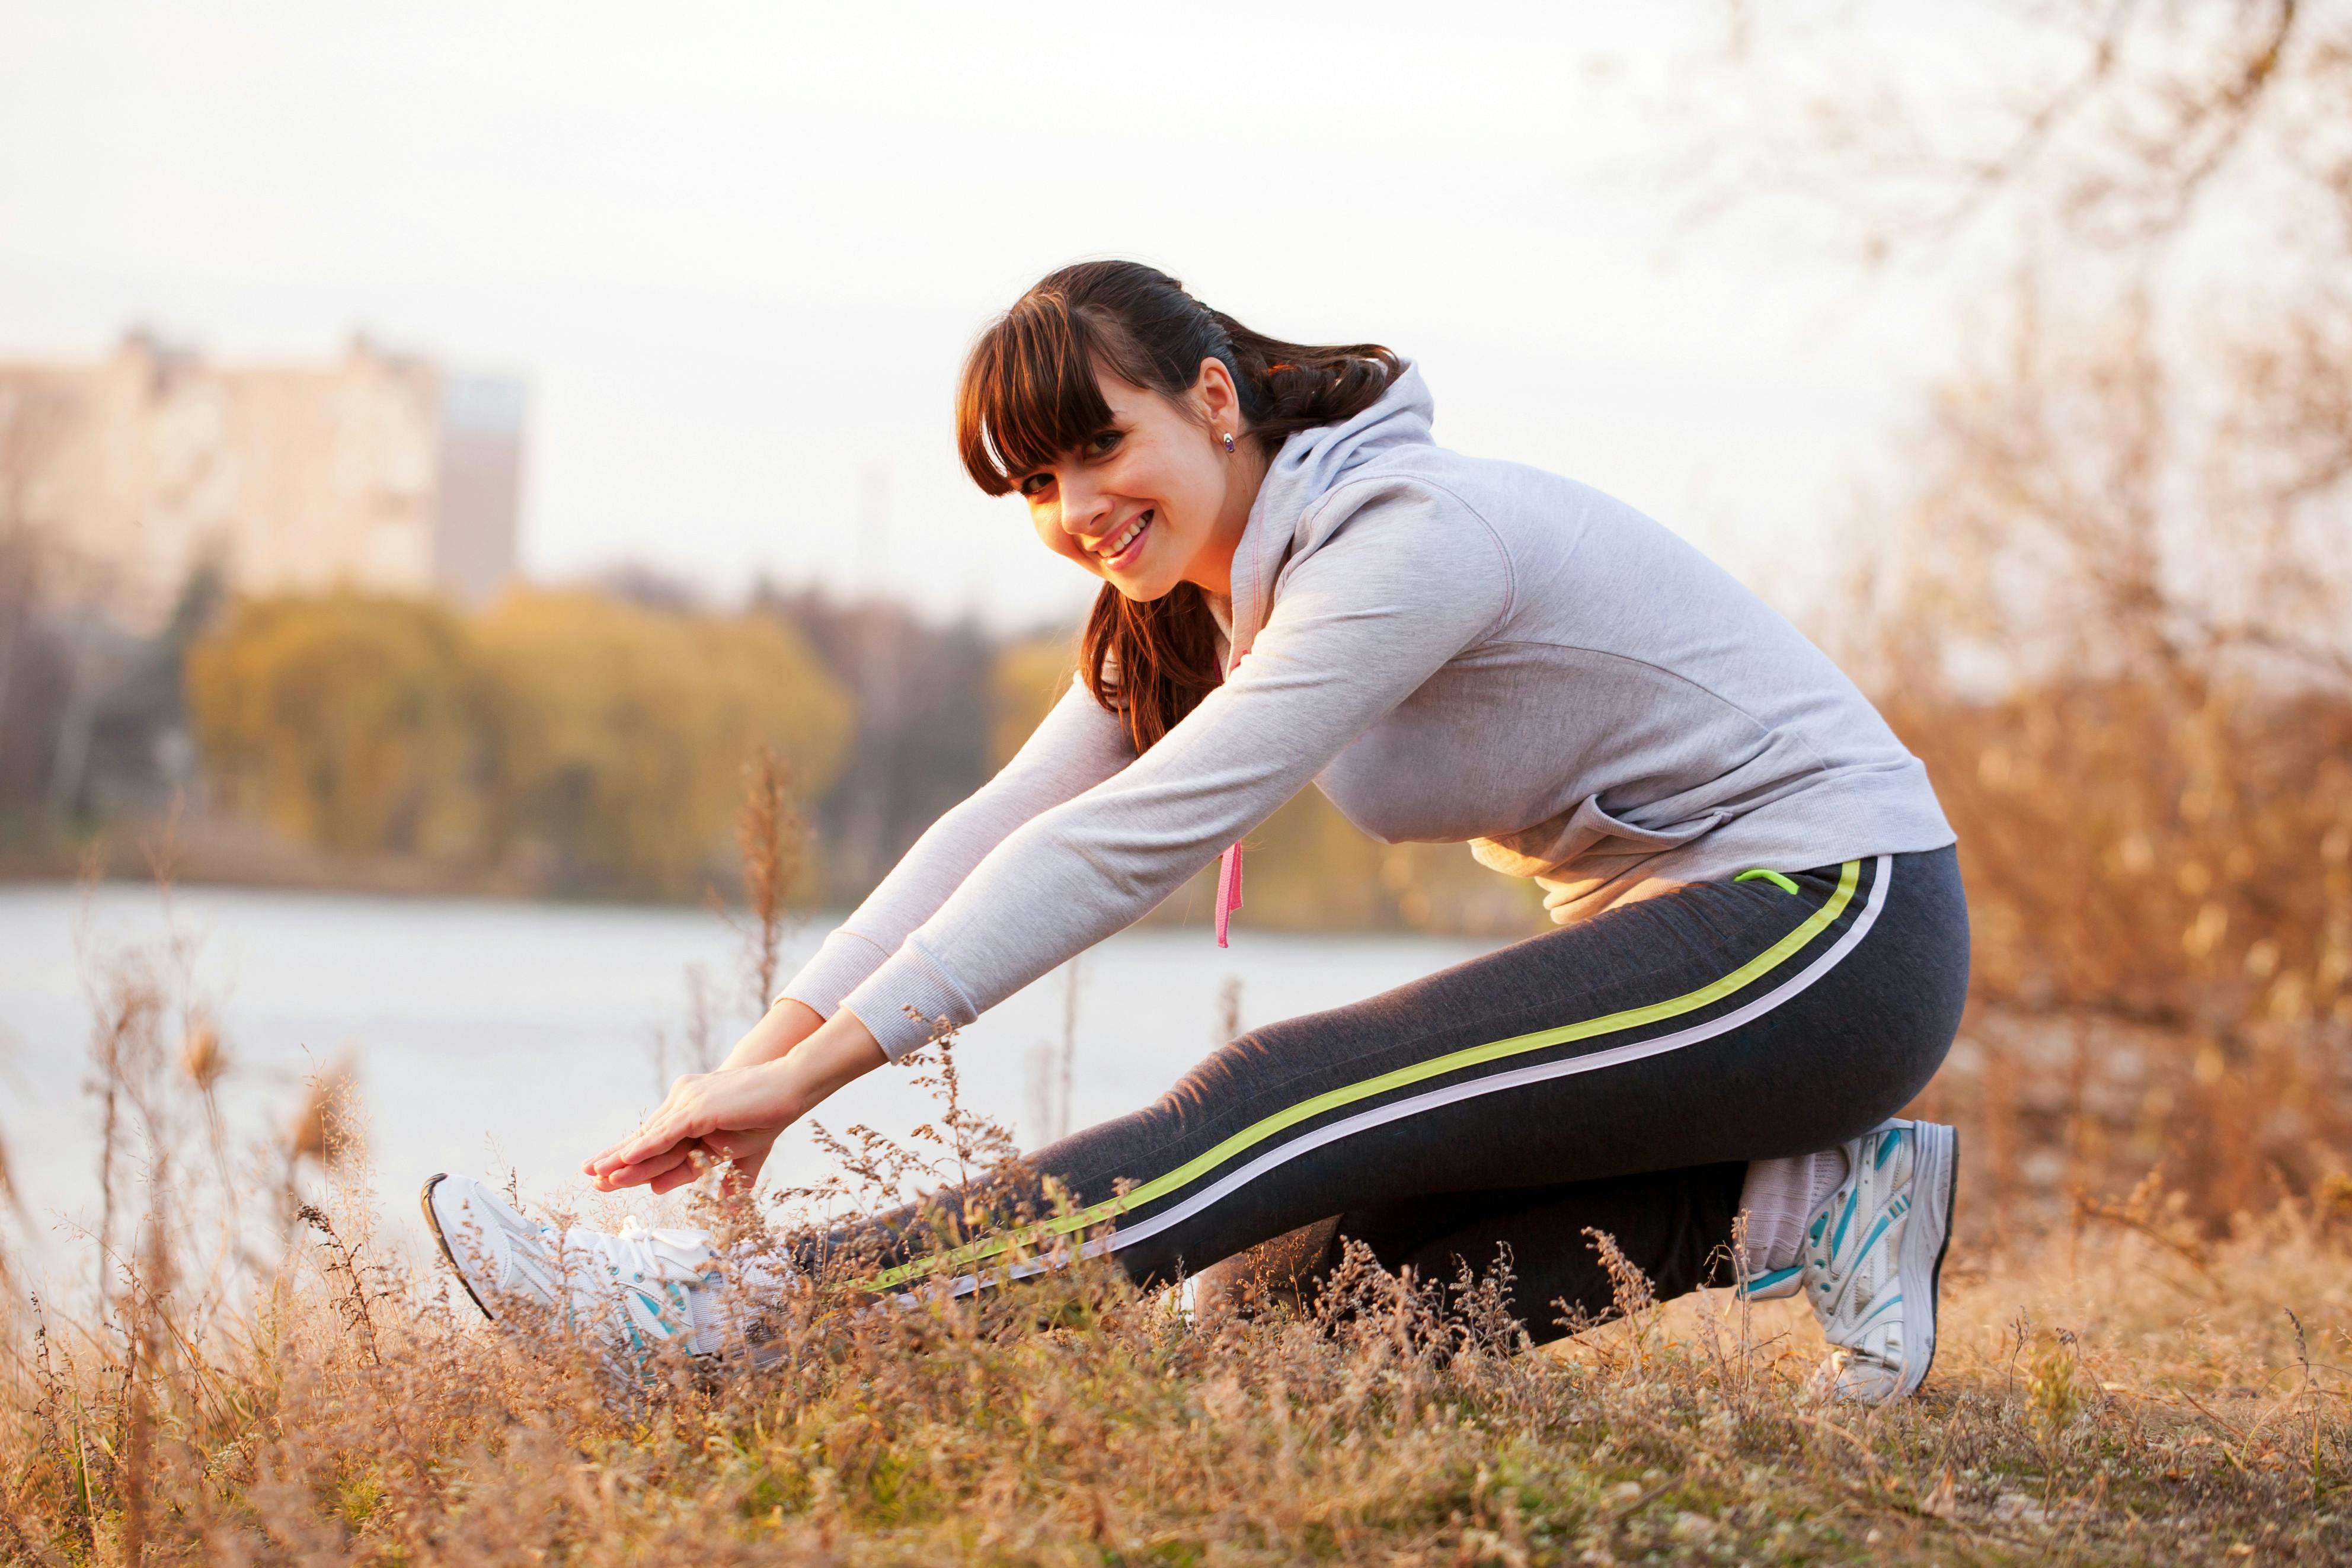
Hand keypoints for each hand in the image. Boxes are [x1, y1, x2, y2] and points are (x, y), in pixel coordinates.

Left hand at [583, 1010, 886, 1193]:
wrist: (790, 1088)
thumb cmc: (769, 1116)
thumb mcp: (741, 1156)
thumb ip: (724, 1178)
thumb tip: (723, 1211)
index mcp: (690, 1116)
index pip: (656, 1142)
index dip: (631, 1158)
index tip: (608, 1176)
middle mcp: (683, 1107)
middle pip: (645, 1139)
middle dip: (616, 1158)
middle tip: (588, 1175)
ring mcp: (689, 1105)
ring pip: (651, 1139)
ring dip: (621, 1157)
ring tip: (596, 1173)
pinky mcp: (699, 1109)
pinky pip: (666, 1133)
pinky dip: (644, 1147)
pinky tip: (624, 1158)